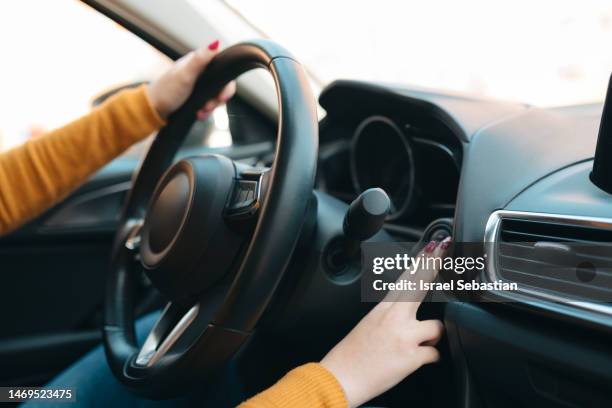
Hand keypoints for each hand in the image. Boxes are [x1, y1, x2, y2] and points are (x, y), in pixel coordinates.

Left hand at [147, 40, 235, 119]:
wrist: (153, 108)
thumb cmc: (166, 91)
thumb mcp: (185, 75)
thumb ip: (200, 60)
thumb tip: (215, 44)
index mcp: (198, 63)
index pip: (223, 67)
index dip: (227, 82)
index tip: (223, 95)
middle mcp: (200, 72)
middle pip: (222, 84)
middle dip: (218, 98)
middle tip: (209, 106)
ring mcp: (199, 85)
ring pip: (216, 96)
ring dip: (212, 106)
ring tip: (202, 111)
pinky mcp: (197, 96)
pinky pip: (209, 103)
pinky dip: (206, 111)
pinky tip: (199, 114)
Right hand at [320, 237, 450, 407]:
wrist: (342, 377)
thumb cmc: (353, 354)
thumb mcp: (370, 325)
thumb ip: (392, 315)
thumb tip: (409, 314)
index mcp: (383, 309)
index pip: (406, 279)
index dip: (421, 261)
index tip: (433, 247)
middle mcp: (394, 318)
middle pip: (420, 285)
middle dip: (433, 264)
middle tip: (445, 247)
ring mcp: (404, 336)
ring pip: (438, 327)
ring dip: (432, 337)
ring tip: (418, 345)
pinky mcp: (412, 357)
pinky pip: (434, 354)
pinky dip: (428, 358)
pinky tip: (416, 361)